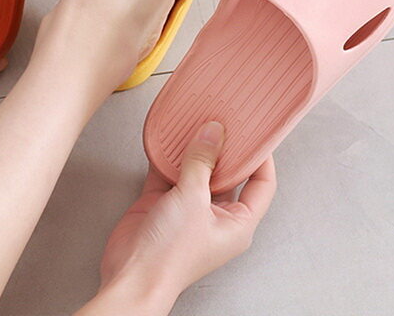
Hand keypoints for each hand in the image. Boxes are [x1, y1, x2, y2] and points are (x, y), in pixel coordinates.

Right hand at [80, 122, 275, 314]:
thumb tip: (213, 133)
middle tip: (223, 120)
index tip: (257, 132)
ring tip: (196, 121)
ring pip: (196, 170)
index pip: (260, 184)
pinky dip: (167, 156)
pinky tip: (166, 138)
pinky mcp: (163, 204)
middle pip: (227, 173)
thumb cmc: (170, 256)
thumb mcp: (193, 199)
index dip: (262, 157)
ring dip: (193, 149)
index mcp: (237, 222)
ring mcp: (188, 209)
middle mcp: (215, 215)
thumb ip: (202, 161)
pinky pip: (169, 173)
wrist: (131, 275)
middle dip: (224, 147)